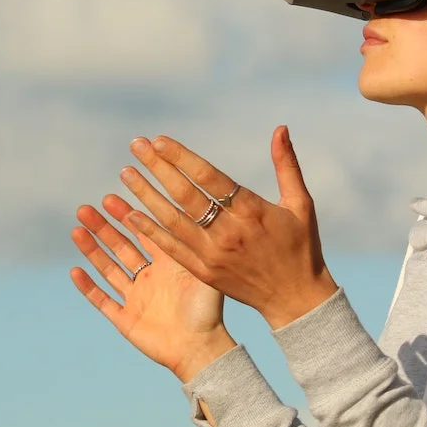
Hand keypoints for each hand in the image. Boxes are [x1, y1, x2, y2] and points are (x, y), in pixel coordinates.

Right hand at [69, 195, 236, 383]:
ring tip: (77, 230)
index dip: (126, 216)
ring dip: (92, 250)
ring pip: (108, 269)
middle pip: (120, 247)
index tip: (110, 196)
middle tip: (86, 209)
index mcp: (167, 265)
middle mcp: (149, 278)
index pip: (143, 233)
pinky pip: (102, 300)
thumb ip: (191, 243)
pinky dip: (88, 286)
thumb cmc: (209, 311)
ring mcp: (136, 298)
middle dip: (103, 228)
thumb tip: (187, 208)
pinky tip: (75, 271)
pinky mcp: (126, 320)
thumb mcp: (202, 270)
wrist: (202, 349)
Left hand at [117, 126, 338, 329]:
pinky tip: (131, 215)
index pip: (209, 177)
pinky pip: (171, 249)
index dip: (181, 157)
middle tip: (135, 146)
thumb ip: (286, 165)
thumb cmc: (301, 246)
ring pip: (172, 220)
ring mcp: (213, 254)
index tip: (158, 141)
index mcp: (252, 211)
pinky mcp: (204, 272)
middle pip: (185, 195)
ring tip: (126, 174)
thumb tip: (280, 128)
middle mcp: (228, 232)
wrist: (295, 298)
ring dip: (146, 195)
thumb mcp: (300, 204)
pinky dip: (150, 231)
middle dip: (158, 168)